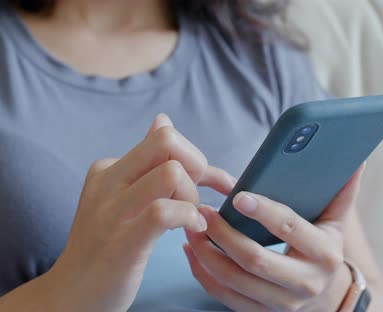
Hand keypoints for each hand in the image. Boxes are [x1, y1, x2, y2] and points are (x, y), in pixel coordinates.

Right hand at [45, 114, 235, 311]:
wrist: (72, 294)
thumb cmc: (108, 247)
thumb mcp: (123, 198)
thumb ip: (147, 163)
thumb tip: (163, 120)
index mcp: (109, 169)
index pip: (164, 138)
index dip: (197, 158)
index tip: (212, 182)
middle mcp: (108, 182)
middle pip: (167, 141)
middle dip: (197, 166)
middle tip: (196, 197)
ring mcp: (113, 211)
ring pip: (171, 173)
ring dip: (193, 196)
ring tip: (191, 218)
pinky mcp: (123, 241)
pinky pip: (166, 211)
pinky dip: (189, 216)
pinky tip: (191, 229)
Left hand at [183, 163, 366, 311]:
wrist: (326, 297)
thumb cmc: (324, 249)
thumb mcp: (336, 223)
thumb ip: (343, 192)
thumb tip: (357, 160)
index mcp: (324, 254)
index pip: (290, 229)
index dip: (263, 212)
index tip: (238, 196)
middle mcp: (304, 283)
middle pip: (254, 259)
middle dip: (224, 234)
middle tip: (202, 211)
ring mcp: (280, 303)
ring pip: (234, 280)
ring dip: (206, 253)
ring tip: (191, 228)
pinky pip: (223, 296)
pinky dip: (203, 273)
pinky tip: (192, 251)